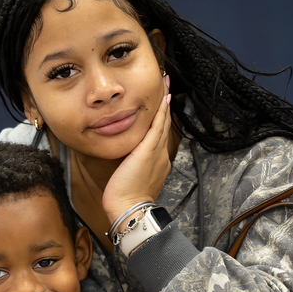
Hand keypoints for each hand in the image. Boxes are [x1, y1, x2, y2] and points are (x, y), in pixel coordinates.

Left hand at [102, 79, 171, 222]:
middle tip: (166, 83)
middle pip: (164, 124)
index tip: (162, 102)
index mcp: (157, 162)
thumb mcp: (131, 178)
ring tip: (166, 82)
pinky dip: (161, 111)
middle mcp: (160, 155)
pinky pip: (157, 126)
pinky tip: (163, 97)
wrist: (129, 209)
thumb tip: (126, 158)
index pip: (159, 134)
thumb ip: (131, 165)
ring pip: (163, 121)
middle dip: (165, 104)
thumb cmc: (126, 200)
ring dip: (165, 101)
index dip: (162, 117)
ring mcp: (156, 152)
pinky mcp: (148, 151)